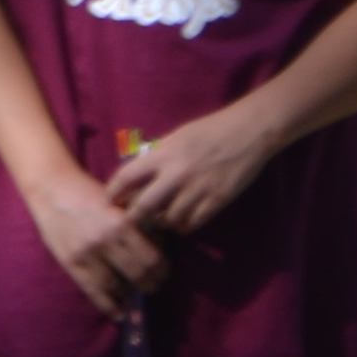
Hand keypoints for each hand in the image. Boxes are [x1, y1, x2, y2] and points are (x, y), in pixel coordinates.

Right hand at [26, 165, 168, 317]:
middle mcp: (106, 241)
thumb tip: (160, 247)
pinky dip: (109, 306)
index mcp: (121, 223)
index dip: (162, 270)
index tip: (163, 273)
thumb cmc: (88, 192)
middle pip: (139, 274)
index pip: (152, 259)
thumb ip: (138, 224)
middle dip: (150, 284)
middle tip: (153, 286)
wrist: (50, 187)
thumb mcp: (119, 202)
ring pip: (117, 286)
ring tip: (135, 296)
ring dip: (130, 296)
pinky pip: (94, 291)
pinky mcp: (71, 262)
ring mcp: (86, 253)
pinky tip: (118, 313)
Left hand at [109, 109, 278, 238]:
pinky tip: (181, 222)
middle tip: (130, 221)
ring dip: (161, 223)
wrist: (247, 133)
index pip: (125, 177)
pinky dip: (184, 226)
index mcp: (161, 155)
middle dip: (133, 217)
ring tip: (159, 221)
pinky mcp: (218, 200)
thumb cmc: (208, 130)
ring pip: (169, 219)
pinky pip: (194, 223)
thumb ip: (157, 155)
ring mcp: (198, 189)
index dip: (112, 192)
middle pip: (143, 206)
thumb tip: (138, 173)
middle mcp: (176, 174)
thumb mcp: (175, 137)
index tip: (108, 201)